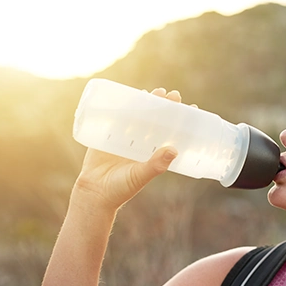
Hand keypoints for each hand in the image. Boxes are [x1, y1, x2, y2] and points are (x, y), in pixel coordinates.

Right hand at [72, 88, 182, 210]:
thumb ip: (155, 165)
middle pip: (156, 121)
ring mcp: (125, 138)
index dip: (180, 122)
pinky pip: (117, 117)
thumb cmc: (120, 189)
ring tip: (156, 92)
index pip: (171, 134)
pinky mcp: (108, 135)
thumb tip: (174, 150)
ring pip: (139, 116)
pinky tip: (130, 95)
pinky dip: (123, 107)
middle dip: (165, 107)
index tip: (191, 109)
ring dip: (147, 103)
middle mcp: (141, 144)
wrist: (93, 193)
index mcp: (153, 154)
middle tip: (174, 95)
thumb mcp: (140, 176)